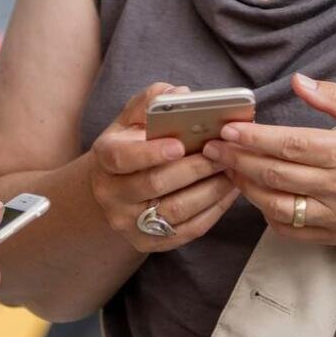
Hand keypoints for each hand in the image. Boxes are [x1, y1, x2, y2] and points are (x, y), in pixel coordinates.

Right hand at [88, 82, 241, 253]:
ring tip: (231, 172)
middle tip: (222, 154)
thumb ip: (151, 101)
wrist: (112, 190)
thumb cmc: (129, 146)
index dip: (151, 152)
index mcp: (105, 159)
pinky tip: (228, 193)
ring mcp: (128, 222)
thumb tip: (181, 94)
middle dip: (194, 169)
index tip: (180, 144)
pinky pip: (187, 231)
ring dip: (209, 191)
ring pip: (175, 211)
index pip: (123, 158)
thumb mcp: (130, 120)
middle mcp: (111, 194)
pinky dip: (212, 212)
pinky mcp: (148, 242)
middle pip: (154, 184)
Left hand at [202, 74, 335, 247]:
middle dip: (237, 162)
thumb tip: (300, 81)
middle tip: (211, 150)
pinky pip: (296, 232)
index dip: (252, 139)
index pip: (288, 145)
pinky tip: (259, 199)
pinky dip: (271, 217)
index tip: (226, 131)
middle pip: (275, 175)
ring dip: (247, 189)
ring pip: (278, 207)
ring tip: (228, 171)